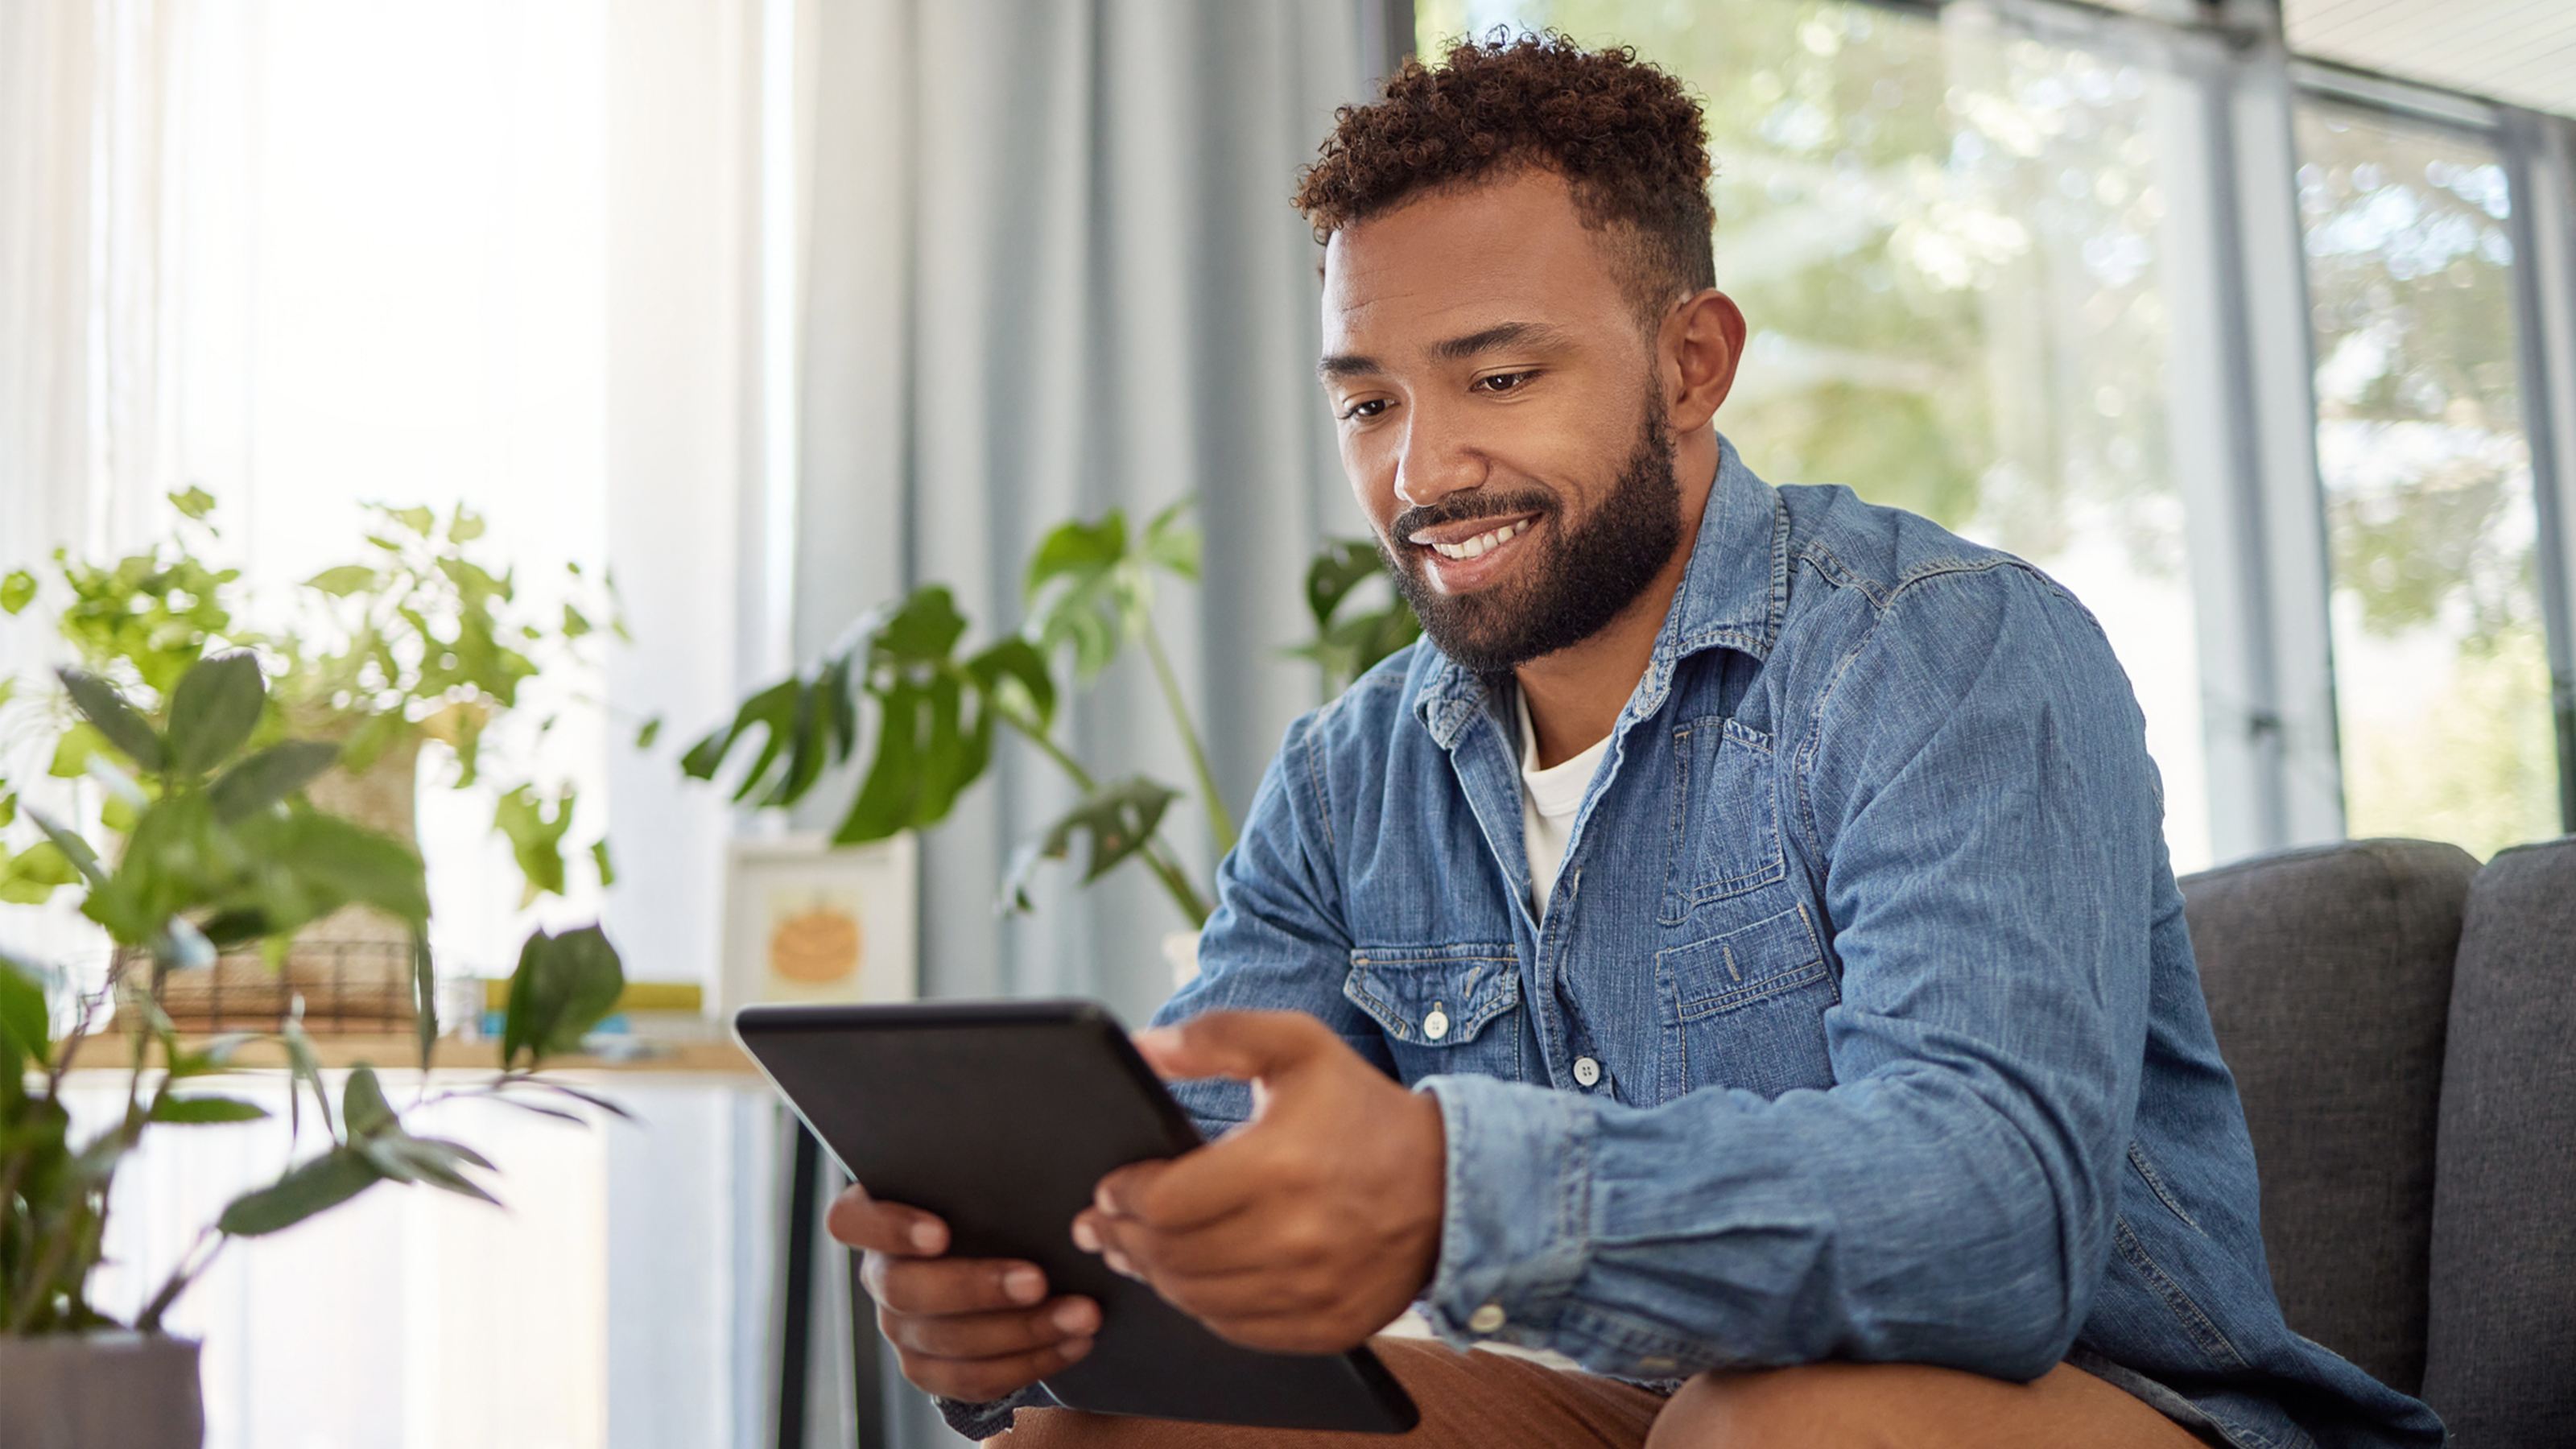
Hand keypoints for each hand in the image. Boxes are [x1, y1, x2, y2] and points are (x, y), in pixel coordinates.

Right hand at [827, 1183, 1099, 1401]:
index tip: (940, 1232)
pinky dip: (1031, 1363)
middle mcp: (880, 1275)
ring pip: (949, 1342)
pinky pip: (973, 1379)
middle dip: (978, 1288)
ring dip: (1023, 1331)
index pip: (850, 1220)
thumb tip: (1038, 1145)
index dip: (889, 1229)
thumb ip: (983, 1169)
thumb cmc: (987, 1200)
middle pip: (906, 1291)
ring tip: (1081, 1315)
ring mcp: (900, 1328)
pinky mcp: (928, 1369)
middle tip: (1038, 1280)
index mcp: (875, 1217)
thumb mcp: (976, 1177)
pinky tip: (1074, 1343)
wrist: (994, 1253)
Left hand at [1072, 1010, 1445, 1353]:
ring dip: (1155, 1275)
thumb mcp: (1298, 1046)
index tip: (1109, 1187)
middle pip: (1169, 1257)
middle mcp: (1294, 1238)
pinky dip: (1202, 1306)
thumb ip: (1216, 1037)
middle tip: (1101, 1226)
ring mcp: (1311, 1291)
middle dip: (1123, 1238)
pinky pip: (1235, 1329)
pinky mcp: (1324, 1328)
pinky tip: (1192, 1279)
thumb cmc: (1364, 1111)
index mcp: (1279, 1165)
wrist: (1451, 1185)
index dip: (1122, 1197)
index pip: (1164, 1202)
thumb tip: (1140, 1049)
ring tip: (1136, 1250)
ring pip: (1194, 1299)